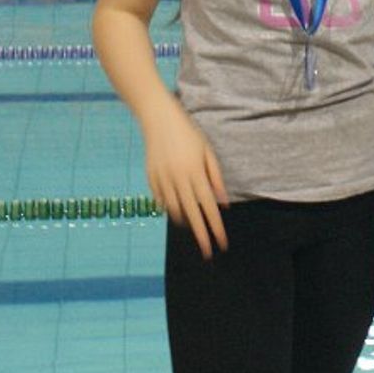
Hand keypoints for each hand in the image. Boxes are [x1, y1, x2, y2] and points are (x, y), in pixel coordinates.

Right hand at [142, 110, 228, 257]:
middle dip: (201, 236)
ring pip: (174, 210)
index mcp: (195, 172)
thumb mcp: (207, 152)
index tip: (221, 243)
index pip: (208, 206)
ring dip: (185, 222)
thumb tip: (222, 203)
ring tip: (194, 227)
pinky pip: (161, 201)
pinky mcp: (151, 179)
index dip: (215, 227)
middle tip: (208, 253)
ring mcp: (162, 180)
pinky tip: (177, 211)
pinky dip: (170, 209)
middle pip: (192, 214)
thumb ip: (215, 178)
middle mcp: (178, 179)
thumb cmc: (188, 134)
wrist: (158, 119)